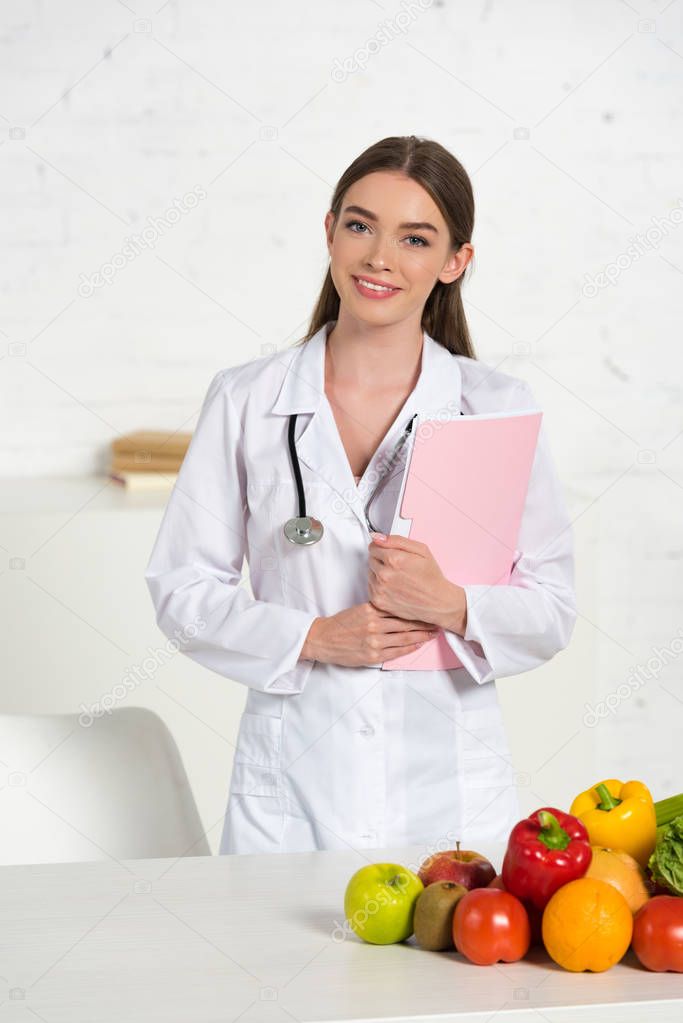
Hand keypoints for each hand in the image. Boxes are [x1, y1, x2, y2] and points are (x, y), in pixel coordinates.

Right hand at [299, 602, 439, 666]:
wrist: (323, 640)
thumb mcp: (359, 610)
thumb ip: (378, 609)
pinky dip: (410, 647)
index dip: (416, 609)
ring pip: (404, 637)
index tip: (428, 607)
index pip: (399, 609)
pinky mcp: (373, 655)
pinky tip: (419, 643)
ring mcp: (374, 641)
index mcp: (371, 610)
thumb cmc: (341, 624)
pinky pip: (397, 651)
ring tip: (434, 632)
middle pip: (405, 622)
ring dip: (422, 635)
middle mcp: (374, 625)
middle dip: (424, 622)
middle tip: (438, 620)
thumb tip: (399, 608)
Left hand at [367, 532, 466, 633]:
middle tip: (398, 567)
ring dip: (379, 574)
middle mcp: (385, 575)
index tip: (390, 553)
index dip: (382, 548)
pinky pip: (370, 587)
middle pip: (371, 559)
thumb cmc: (431, 578)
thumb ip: (396, 540)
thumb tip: (377, 537)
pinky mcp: (378, 601)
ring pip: (370, 573)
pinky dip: (379, 587)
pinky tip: (393, 588)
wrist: (437, 602)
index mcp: (394, 559)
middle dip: (381, 560)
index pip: (373, 546)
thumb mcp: (421, 550)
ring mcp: (380, 589)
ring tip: (397, 578)